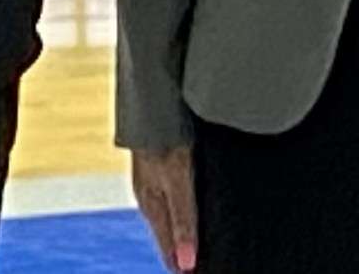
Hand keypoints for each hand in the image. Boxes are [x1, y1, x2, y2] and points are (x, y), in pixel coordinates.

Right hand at [130, 147, 199, 272]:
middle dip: (186, 256)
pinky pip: (175, 204)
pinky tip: (197, 212)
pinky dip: (186, 216)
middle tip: (208, 266)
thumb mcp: (177, 183)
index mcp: (152, 209)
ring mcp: (154, 186)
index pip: (169, 254)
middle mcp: (151, 201)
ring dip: (186, 236)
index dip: (185, 269)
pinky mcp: (162, 171)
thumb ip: (183, 221)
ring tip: (205, 247)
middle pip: (169, 241)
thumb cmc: (163, 141)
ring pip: (172, 222)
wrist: (151, 101)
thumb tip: (187, 264)